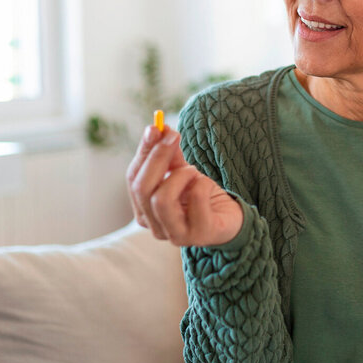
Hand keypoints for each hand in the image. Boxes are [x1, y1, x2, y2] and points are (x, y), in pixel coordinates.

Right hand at [126, 125, 242, 246]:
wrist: (230, 219)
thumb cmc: (201, 196)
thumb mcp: (183, 172)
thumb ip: (169, 155)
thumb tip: (159, 128)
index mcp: (145, 211)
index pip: (133, 178)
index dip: (144, 151)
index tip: (155, 127)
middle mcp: (155, 227)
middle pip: (142, 189)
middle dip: (158, 157)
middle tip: (174, 136)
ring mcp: (176, 235)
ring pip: (162, 199)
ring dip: (180, 175)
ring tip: (193, 171)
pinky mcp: (200, 235)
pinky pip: (195, 200)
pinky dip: (202, 183)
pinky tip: (207, 184)